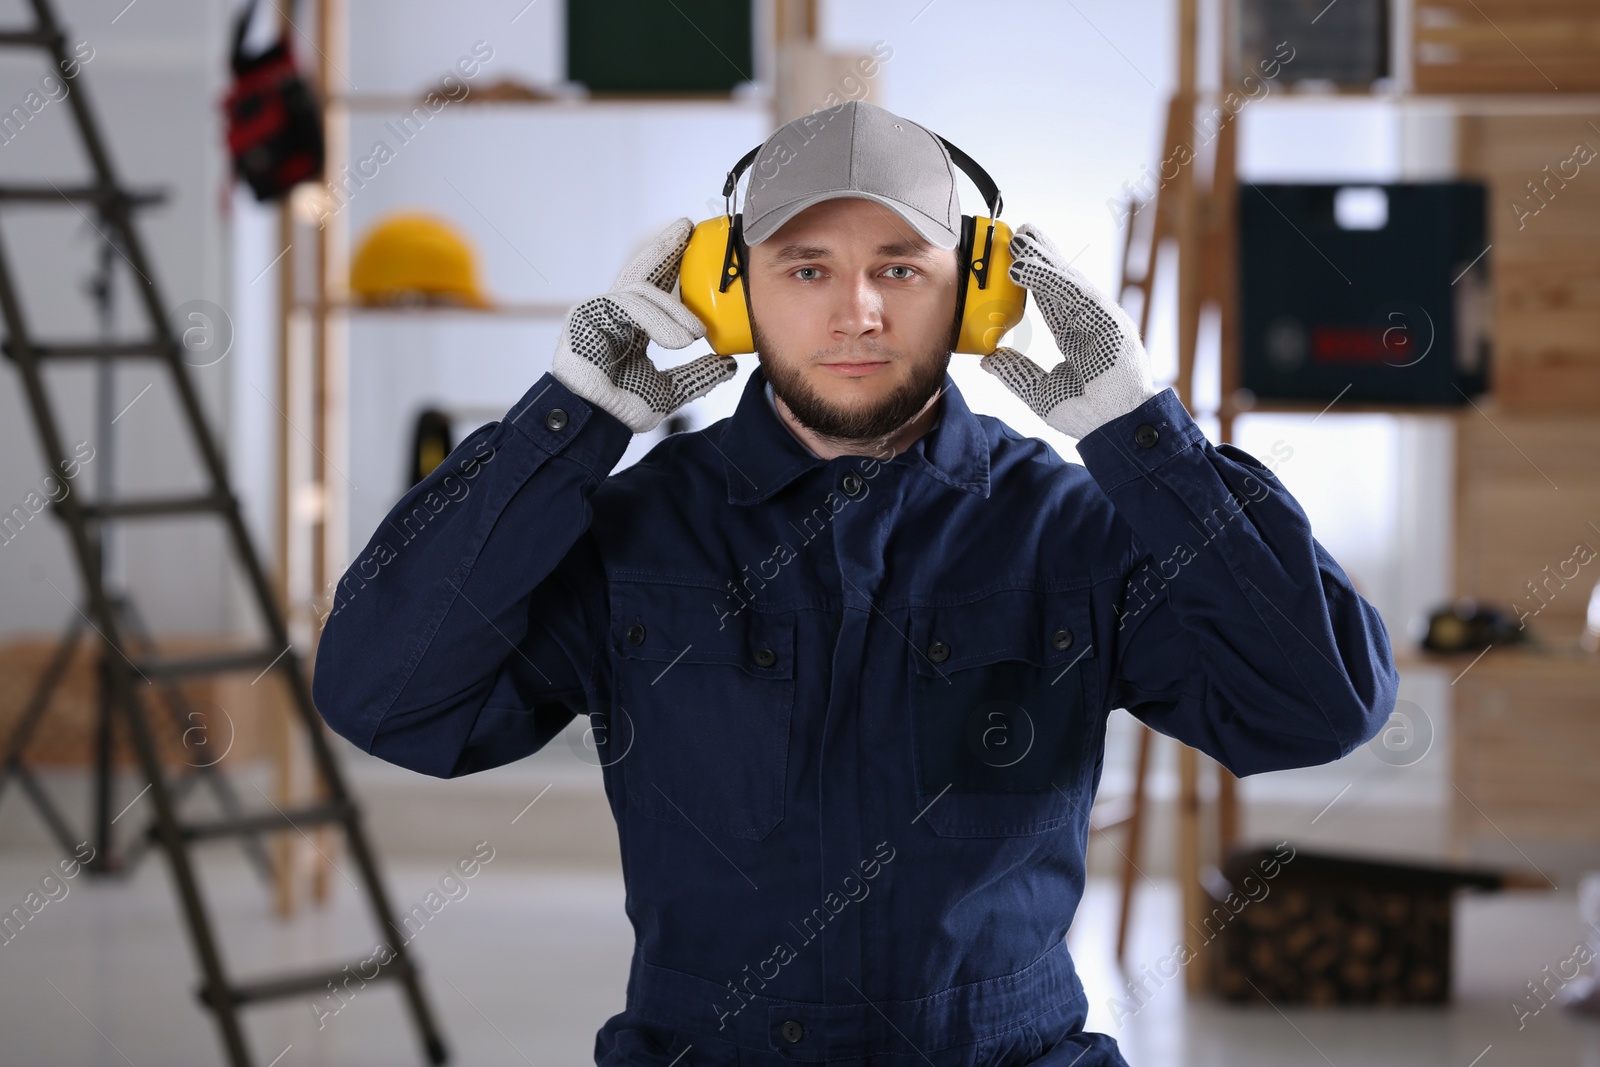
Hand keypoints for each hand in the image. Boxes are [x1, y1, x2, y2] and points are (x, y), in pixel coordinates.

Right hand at [552, 217, 737, 433]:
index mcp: (631, 325)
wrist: (596, 424)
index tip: (693, 241)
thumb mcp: (670, 389)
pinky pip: (629, 306)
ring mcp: (598, 312)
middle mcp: (614, 313)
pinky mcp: (586, 315)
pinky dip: (657, 320)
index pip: (654, 286)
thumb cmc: (622, 408)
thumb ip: (697, 374)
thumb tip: (729, 364)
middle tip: (687, 229)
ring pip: (641, 292)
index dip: (671, 262)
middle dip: (665, 249)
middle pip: (641, 272)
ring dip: (675, 311)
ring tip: (696, 335)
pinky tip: (679, 339)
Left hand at [979, 222, 1160, 440]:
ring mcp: (1102, 319)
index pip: (1052, 300)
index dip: (1033, 278)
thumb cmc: (1088, 415)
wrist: (1116, 430)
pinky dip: (1049, 278)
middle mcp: (1090, 323)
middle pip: (1061, 282)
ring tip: (1019, 237)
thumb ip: (1016, 373)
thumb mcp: (1040, 392)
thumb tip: (989, 359)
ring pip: (1067, 281)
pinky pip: (1074, 292)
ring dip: (1042, 258)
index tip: (1013, 259)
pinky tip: (1026, 266)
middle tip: (1016, 233)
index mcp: (1078, 336)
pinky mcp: (1109, 320)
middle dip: (1039, 256)